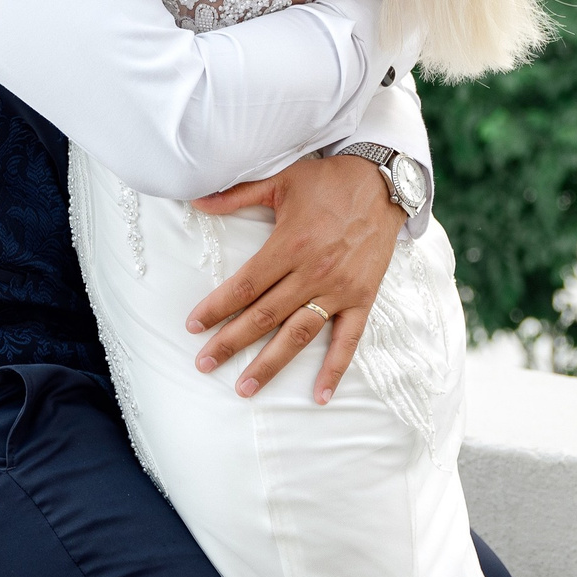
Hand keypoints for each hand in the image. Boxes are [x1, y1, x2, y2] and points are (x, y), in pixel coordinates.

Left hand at [183, 154, 404, 404]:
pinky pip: (348, 340)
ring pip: (298, 334)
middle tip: (205, 363)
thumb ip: (237, 194)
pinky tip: (319, 396)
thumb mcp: (280, 180)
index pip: (244, 286)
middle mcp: (312, 273)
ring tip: (246, 387)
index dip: (216, 308)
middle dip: (231, 342)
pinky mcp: (363, 299)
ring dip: (271, 363)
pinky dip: (335, 369)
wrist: (383, 182)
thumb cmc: (327, 181)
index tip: (193, 327)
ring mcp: (339, 289)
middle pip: (264, 316)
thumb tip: (196, 198)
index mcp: (289, 245)